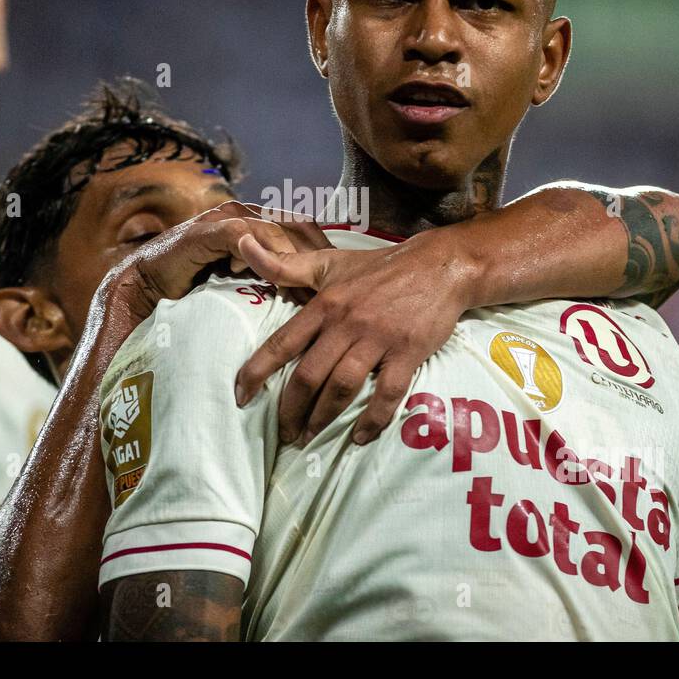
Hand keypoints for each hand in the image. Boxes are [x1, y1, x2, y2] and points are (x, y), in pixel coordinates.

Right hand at [106, 201, 329, 321]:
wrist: (148, 285)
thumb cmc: (196, 286)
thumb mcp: (243, 282)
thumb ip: (271, 278)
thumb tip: (308, 299)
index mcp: (258, 222)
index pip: (304, 229)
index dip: (325, 253)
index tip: (342, 281)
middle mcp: (246, 215)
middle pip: (297, 226)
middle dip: (318, 255)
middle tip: (333, 287)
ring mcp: (227, 220)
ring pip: (275, 230)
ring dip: (295, 260)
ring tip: (310, 288)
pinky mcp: (208, 231)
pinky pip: (244, 238)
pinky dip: (262, 255)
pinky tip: (276, 278)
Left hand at [233, 230, 476, 445]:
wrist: (438, 266)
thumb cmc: (378, 267)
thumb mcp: (329, 262)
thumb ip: (285, 264)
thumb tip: (244, 242)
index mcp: (324, 304)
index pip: (282, 343)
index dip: (257, 372)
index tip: (240, 396)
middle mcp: (347, 323)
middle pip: (309, 375)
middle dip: (291, 409)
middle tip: (284, 433)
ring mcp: (378, 338)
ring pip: (342, 386)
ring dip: (323, 418)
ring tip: (310, 437)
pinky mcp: (408, 351)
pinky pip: (388, 393)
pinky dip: (373, 419)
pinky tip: (360, 437)